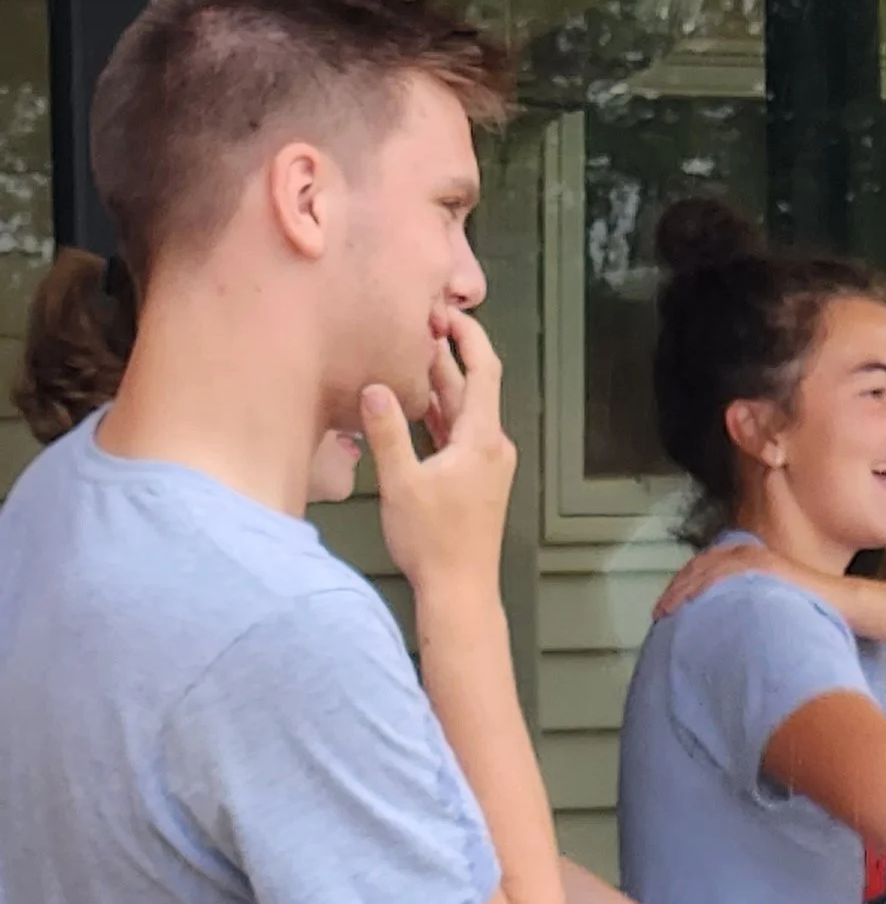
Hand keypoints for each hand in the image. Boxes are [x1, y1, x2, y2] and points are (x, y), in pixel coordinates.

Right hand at [366, 313, 515, 607]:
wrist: (460, 591)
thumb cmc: (434, 543)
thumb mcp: (401, 484)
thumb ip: (387, 433)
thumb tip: (375, 389)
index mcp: (482, 440)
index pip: (484, 371)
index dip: (468, 337)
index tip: (445, 312)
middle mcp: (491, 447)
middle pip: (471, 388)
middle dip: (446, 355)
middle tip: (417, 323)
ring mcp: (485, 464)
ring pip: (463, 412)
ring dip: (439, 384)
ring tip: (408, 353)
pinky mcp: (474, 480)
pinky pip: (457, 435)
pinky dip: (438, 415)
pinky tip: (414, 405)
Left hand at [655, 539, 833, 620]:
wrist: (844, 604)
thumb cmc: (816, 609)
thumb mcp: (776, 603)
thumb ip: (753, 605)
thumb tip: (733, 627)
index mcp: (752, 558)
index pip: (709, 567)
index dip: (686, 585)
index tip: (670, 605)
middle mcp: (749, 552)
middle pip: (701, 567)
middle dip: (678, 589)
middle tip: (660, 611)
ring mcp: (754, 556)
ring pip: (705, 570)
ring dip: (682, 590)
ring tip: (666, 612)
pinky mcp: (759, 565)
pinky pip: (721, 574)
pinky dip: (700, 587)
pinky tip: (686, 604)